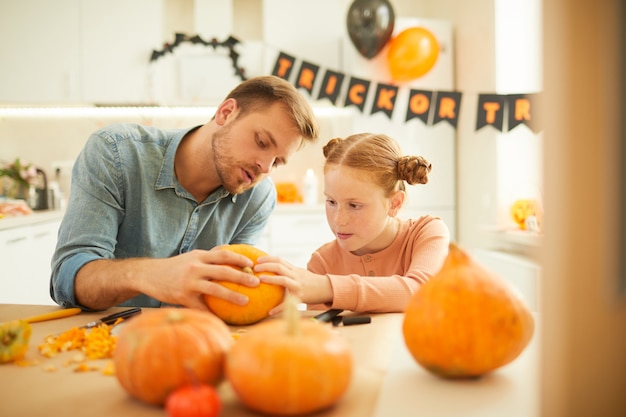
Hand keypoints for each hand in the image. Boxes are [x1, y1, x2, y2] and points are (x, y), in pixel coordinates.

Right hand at [146, 248, 260, 309]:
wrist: (149, 275)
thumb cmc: (175, 267)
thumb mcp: (191, 257)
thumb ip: (209, 257)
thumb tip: (231, 255)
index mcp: (200, 256)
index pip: (224, 255)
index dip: (239, 258)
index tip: (253, 264)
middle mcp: (195, 268)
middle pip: (223, 271)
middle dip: (242, 277)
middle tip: (256, 283)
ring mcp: (189, 283)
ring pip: (215, 289)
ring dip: (232, 295)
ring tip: (245, 301)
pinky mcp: (182, 297)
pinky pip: (201, 307)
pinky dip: (213, 314)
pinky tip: (224, 320)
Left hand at [253, 255, 332, 313]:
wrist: (326, 289)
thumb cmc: (310, 282)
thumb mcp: (299, 273)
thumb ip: (287, 271)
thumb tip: (271, 270)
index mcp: (294, 270)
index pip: (280, 260)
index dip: (268, 258)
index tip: (258, 260)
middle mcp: (296, 276)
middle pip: (280, 267)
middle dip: (266, 266)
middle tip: (255, 269)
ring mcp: (298, 286)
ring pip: (283, 280)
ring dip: (271, 279)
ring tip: (260, 280)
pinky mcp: (301, 297)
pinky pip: (288, 303)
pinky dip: (278, 308)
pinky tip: (269, 312)